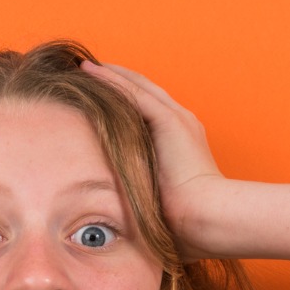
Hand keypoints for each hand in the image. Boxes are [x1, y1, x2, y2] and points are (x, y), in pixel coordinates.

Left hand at [80, 60, 228, 259]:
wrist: (207, 219)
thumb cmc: (187, 224)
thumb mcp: (158, 204)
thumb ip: (144, 198)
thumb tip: (121, 222)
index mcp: (180, 141)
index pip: (147, 113)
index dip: (123, 102)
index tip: (98, 99)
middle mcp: (181, 123)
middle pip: (142, 92)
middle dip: (116, 81)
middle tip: (86, 72)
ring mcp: (176, 119)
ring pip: (136, 86)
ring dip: (109, 74)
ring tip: (82, 66)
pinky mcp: (169, 120)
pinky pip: (133, 92)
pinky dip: (110, 80)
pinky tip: (88, 71)